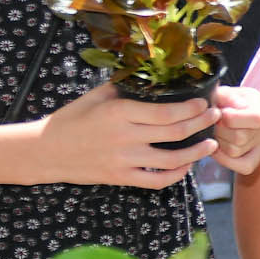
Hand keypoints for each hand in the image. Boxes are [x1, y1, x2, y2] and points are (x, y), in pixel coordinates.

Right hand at [29, 81, 217, 186]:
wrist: (45, 150)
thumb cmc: (71, 119)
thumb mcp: (95, 96)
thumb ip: (124, 87)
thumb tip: (151, 77)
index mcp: (120, 112)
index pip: (166, 112)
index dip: (191, 108)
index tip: (205, 103)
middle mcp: (125, 136)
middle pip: (175, 132)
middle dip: (200, 124)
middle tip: (214, 117)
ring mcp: (124, 160)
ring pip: (171, 160)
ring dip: (196, 153)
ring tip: (210, 145)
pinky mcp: (120, 178)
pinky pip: (155, 181)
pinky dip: (175, 176)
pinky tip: (186, 167)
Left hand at [207, 86, 259, 171]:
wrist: (217, 114)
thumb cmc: (218, 103)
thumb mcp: (220, 93)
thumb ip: (227, 96)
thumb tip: (239, 106)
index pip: (257, 118)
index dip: (234, 118)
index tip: (220, 113)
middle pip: (241, 137)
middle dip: (220, 131)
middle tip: (213, 124)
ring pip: (236, 151)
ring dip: (218, 143)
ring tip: (215, 133)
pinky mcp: (252, 161)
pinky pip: (242, 166)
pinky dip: (224, 159)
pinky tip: (217, 148)